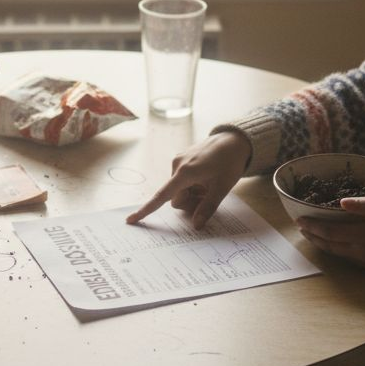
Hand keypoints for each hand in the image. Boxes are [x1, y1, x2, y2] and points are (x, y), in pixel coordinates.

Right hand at [126, 131, 251, 228]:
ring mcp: (178, 161)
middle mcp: (177, 165)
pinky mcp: (181, 158)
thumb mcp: (222, 188)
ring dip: (191, 194)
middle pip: (175, 198)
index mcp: (185, 173)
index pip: (161, 196)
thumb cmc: (230, 163)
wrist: (233, 140)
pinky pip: (181, 179)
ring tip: (209, 185)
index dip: (146, 210)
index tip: (131, 220)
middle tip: (208, 197)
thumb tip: (196, 226)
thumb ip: (208, 208)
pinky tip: (205, 178)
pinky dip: (191, 185)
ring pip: (178, 189)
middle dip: (189, 203)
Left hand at [296, 197, 364, 272]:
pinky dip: (335, 249)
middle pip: (329, 244)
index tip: (300, 220)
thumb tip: (341, 202)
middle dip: (313, 235)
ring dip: (322, 243)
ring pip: (336, 253)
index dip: (313, 226)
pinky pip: (347, 258)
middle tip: (301, 227)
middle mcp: (361, 251)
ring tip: (312, 235)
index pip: (330, 231)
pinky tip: (333, 243)